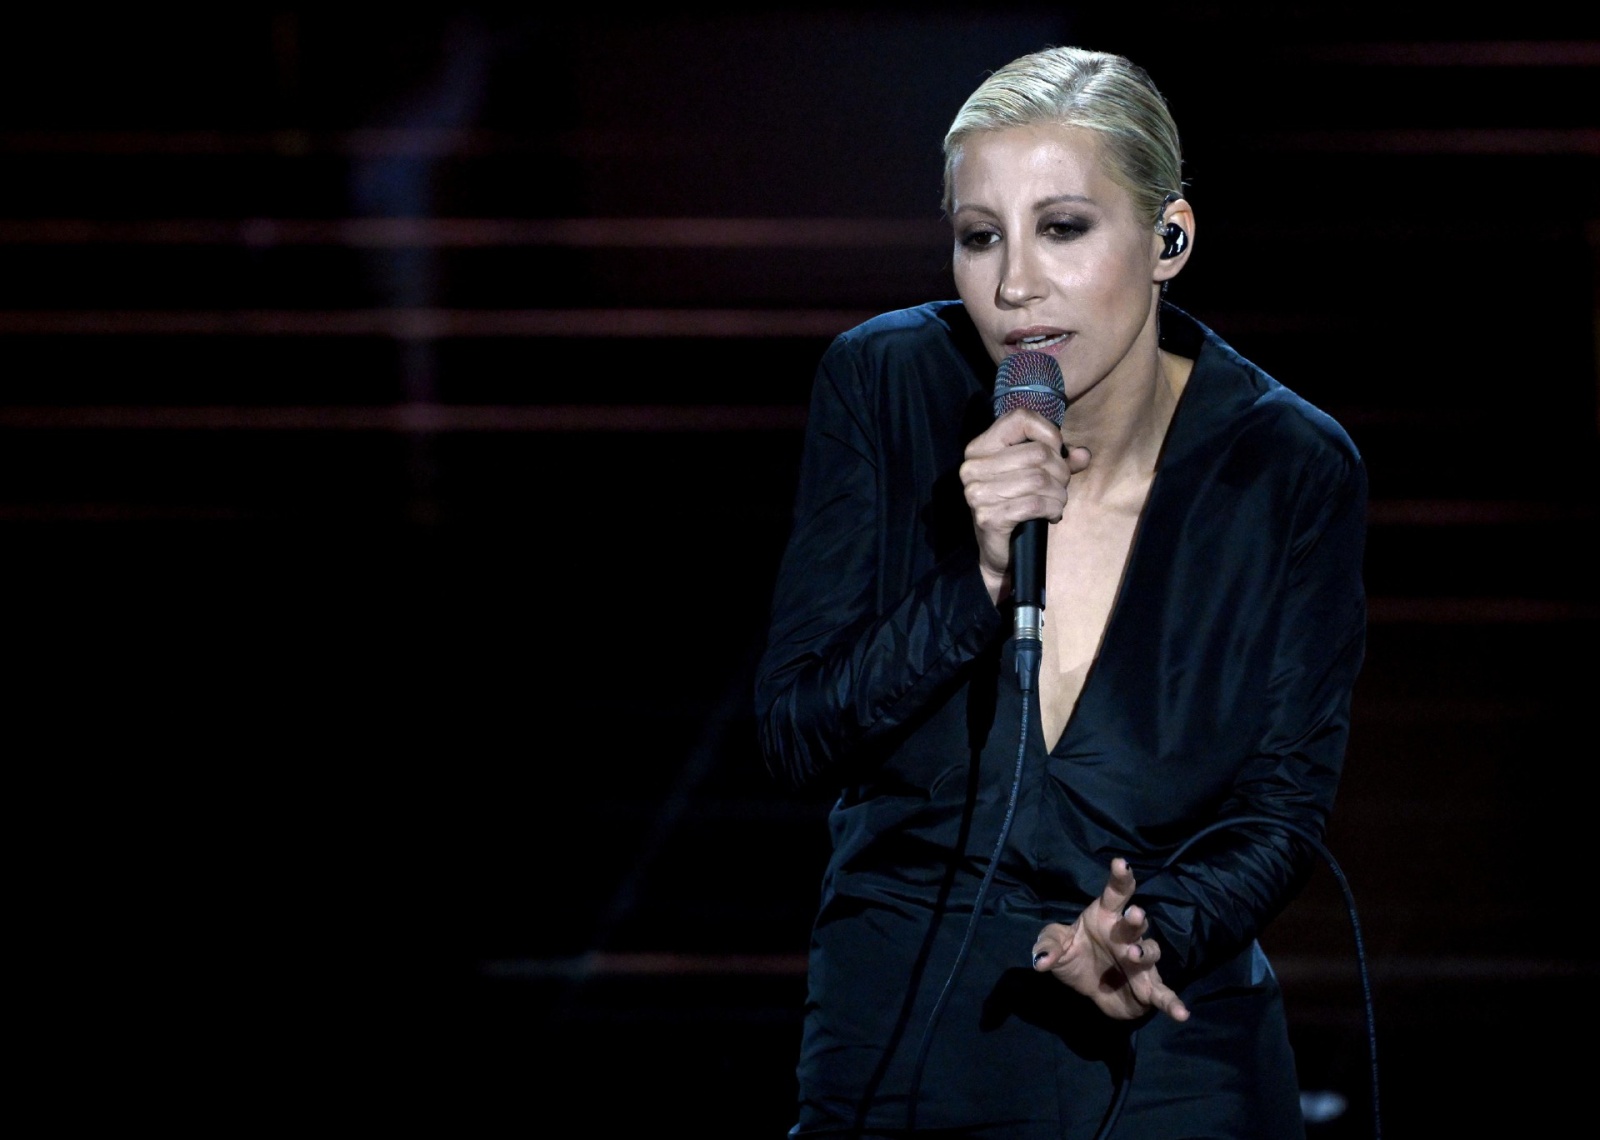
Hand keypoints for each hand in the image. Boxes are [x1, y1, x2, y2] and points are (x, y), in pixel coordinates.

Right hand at [958, 410, 1089, 603]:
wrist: (1000, 552)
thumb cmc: (1017, 506)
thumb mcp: (1038, 474)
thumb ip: (1060, 460)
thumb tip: (1082, 454)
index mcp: (980, 448)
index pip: (1020, 419)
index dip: (1048, 433)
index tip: (1056, 453)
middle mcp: (973, 467)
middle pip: (1037, 453)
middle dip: (1060, 471)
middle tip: (1061, 487)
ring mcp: (977, 493)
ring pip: (1039, 479)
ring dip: (1059, 494)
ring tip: (1057, 503)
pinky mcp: (988, 517)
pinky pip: (1035, 503)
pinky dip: (1053, 509)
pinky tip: (1052, 515)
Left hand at [1030, 858, 1190, 1022]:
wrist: (1087, 989)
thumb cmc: (1076, 955)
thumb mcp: (1056, 947)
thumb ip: (1047, 947)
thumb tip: (1040, 960)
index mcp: (1106, 917)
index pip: (1115, 893)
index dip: (1120, 877)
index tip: (1121, 863)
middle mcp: (1127, 936)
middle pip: (1136, 923)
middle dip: (1136, 918)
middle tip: (1135, 915)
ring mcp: (1141, 961)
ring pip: (1151, 951)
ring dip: (1146, 953)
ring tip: (1135, 957)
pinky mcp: (1147, 987)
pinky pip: (1163, 994)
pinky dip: (1172, 1003)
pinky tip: (1181, 1013)